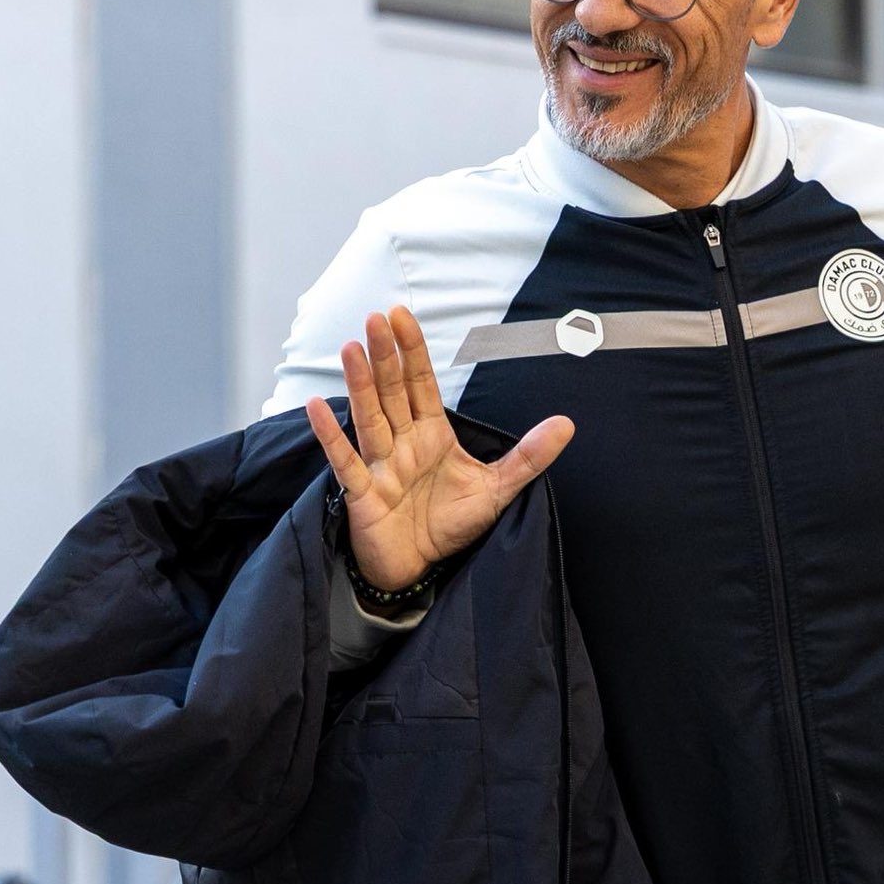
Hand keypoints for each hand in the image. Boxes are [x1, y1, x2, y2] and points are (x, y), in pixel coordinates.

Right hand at [304, 306, 573, 589]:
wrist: (420, 568)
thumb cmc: (449, 524)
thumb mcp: (498, 489)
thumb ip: (528, 456)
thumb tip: (567, 423)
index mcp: (431, 435)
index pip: (421, 384)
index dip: (413, 351)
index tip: (401, 315)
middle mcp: (402, 443)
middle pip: (392, 392)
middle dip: (386, 356)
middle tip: (376, 318)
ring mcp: (380, 465)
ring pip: (369, 418)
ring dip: (359, 384)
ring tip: (350, 348)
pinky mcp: (362, 494)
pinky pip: (345, 461)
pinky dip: (331, 436)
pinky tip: (317, 406)